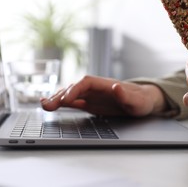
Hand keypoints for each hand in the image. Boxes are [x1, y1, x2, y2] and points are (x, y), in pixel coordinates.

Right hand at [41, 76, 166, 116]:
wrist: (143, 101)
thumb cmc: (141, 100)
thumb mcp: (137, 101)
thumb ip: (126, 95)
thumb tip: (115, 87)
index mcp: (106, 84)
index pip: (86, 82)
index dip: (75, 89)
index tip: (66, 99)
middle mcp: (96, 88)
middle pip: (75, 88)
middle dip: (61, 95)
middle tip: (48, 106)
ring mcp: (92, 95)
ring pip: (71, 94)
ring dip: (57, 99)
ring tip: (44, 106)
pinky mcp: (89, 102)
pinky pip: (73, 101)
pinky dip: (60, 102)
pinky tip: (49, 104)